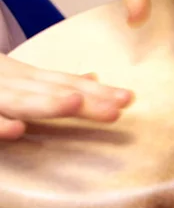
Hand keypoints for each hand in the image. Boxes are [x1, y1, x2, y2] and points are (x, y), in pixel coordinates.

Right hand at [0, 55, 132, 139]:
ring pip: (21, 102)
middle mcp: (11, 84)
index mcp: (26, 79)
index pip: (67, 83)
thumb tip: (93, 77)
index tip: (128, 99)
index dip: (98, 91)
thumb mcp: (19, 77)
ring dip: (49, 103)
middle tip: (116, 107)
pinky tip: (17, 130)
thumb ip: (53, 83)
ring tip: (76, 103)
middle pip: (53, 92)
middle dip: (86, 99)